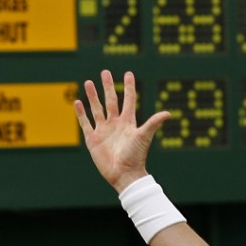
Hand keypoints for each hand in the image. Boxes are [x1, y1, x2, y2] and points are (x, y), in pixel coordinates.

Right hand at [74, 69, 170, 191]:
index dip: (128, 87)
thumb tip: (168, 113)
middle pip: (110, 101)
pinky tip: (78, 102)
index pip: (128, 100)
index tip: (128, 73)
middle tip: (105, 72)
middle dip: (107, 86)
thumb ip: (153, 123)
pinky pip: (86, 123)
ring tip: (88, 82)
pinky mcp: (93, 139)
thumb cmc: (136, 156)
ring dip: (92, 96)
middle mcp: (115, 124)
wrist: (124, 174)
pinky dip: (81, 113)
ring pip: (96, 109)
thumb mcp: (144, 136)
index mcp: (128, 122)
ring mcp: (104, 131)